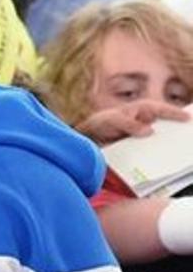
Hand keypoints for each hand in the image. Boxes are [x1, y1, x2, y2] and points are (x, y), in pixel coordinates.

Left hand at [75, 101, 190, 145]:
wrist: (89, 137)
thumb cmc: (101, 123)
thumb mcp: (112, 121)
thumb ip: (129, 124)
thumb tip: (149, 131)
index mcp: (142, 109)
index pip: (162, 110)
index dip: (175, 113)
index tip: (187, 118)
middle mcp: (147, 121)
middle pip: (166, 125)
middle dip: (177, 130)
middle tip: (187, 139)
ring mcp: (144, 133)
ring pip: (161, 138)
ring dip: (168, 145)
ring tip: (179, 154)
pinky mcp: (139, 145)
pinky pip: (151, 149)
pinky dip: (156, 154)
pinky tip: (161, 162)